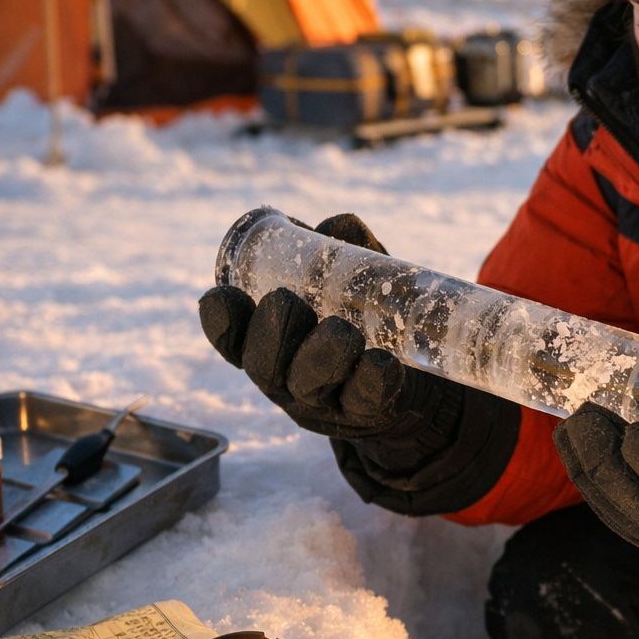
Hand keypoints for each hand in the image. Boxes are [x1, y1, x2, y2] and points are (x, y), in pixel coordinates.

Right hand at [200, 213, 430, 439]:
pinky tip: (382, 361)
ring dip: (321, 355)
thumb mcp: (353, 287)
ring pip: (309, 386)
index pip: (232, 340)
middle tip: (286, 301)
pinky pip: (366, 402)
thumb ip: (343, 254)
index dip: (222, 321)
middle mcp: (289, 378)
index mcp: (270, 345)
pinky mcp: (370, 414)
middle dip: (272, 333)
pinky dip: (372, 379)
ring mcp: (327, 403)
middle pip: (264, 366)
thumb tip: (337, 224)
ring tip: (342, 330)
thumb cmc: (369, 323)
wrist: (416, 378)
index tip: (223, 294)